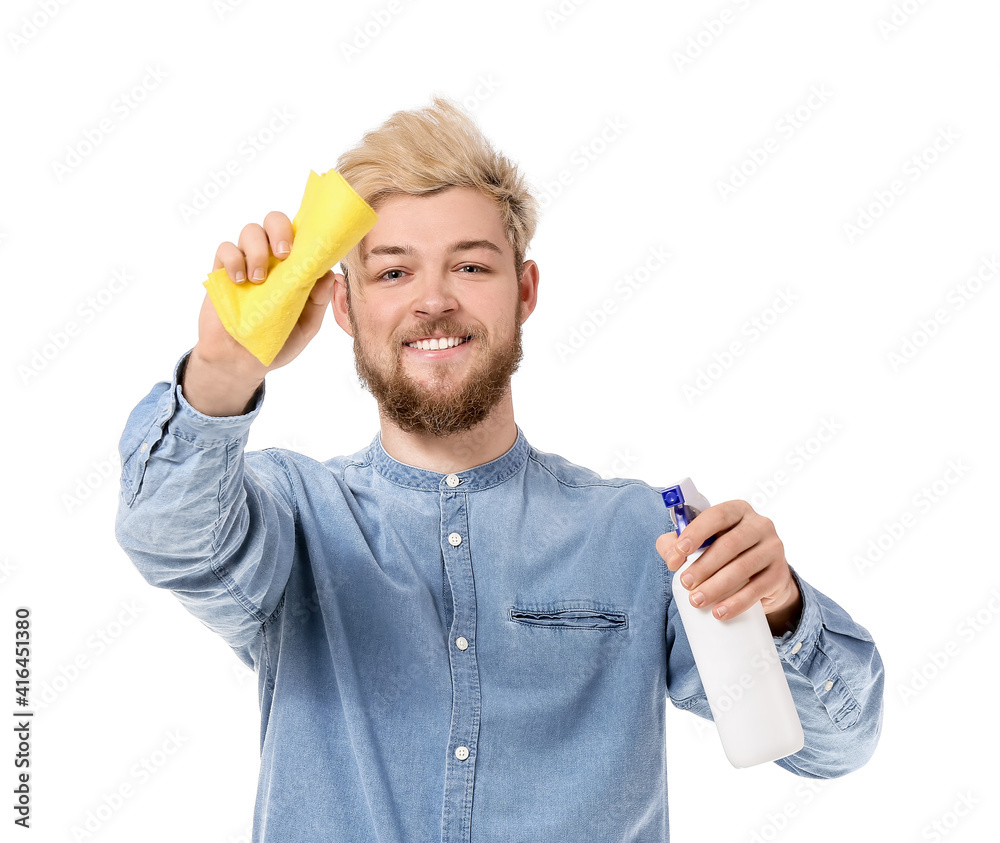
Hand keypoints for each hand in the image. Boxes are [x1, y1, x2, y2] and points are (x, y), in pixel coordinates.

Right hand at [184, 211, 338, 415]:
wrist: (242, 362)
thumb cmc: (277, 341)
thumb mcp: (306, 326)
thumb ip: (318, 302)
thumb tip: (329, 275)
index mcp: (294, 267)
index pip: (301, 235)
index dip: (306, 231)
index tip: (309, 247)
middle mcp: (272, 258)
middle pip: (275, 220)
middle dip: (280, 230)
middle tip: (284, 255)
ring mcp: (246, 262)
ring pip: (250, 230)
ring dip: (257, 250)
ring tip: (259, 279)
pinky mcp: (222, 271)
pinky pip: (225, 249)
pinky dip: (233, 260)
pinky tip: (240, 282)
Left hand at [655, 500, 801, 635]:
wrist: (763, 576)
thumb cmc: (725, 554)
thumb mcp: (701, 543)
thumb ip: (676, 544)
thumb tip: (671, 557)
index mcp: (738, 511)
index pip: (717, 515)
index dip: (696, 532)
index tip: (680, 551)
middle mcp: (760, 525)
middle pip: (730, 544)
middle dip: (704, 565)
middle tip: (685, 582)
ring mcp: (774, 548)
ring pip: (743, 567)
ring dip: (717, 586)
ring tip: (697, 600)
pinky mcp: (780, 574)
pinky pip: (758, 589)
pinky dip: (737, 602)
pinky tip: (720, 611)